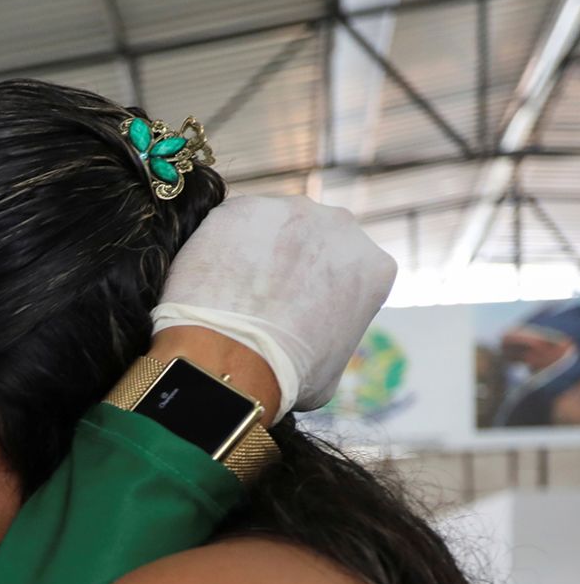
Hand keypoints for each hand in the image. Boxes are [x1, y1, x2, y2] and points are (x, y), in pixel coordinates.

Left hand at [153, 194, 398, 417]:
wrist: (232, 357)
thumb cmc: (284, 376)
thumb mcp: (331, 372)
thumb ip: (331, 340)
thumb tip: (316, 345)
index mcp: (375, 267)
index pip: (346, 272)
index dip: (317, 292)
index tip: (292, 310)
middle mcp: (342, 227)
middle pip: (313, 241)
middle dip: (289, 263)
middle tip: (258, 297)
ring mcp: (291, 211)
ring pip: (272, 226)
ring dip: (255, 249)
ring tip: (229, 288)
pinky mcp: (242, 206)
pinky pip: (232, 223)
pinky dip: (219, 244)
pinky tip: (208, 277)